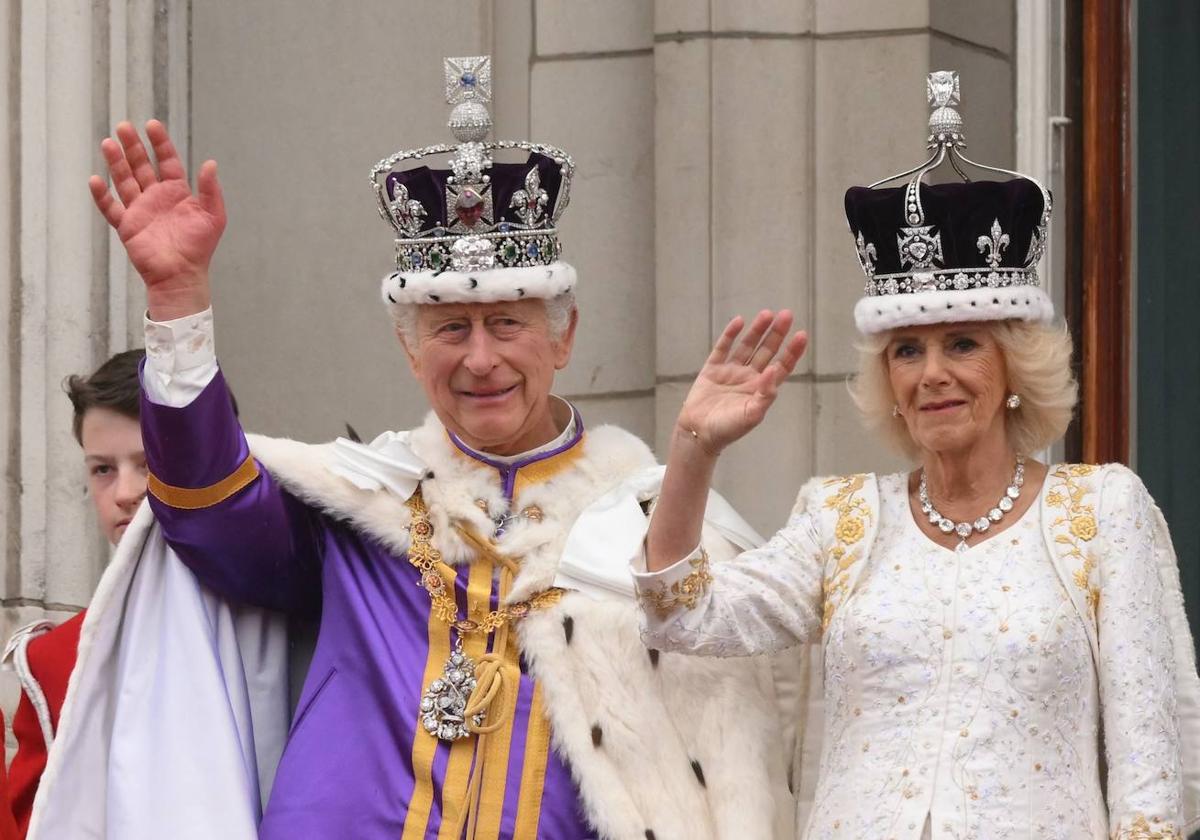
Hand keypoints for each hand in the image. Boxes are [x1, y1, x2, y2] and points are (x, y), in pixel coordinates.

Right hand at [89, 120, 224, 319]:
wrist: (182, 275)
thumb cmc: (200, 247)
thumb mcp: (213, 216)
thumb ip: (211, 190)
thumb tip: (210, 163)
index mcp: (178, 193)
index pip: (167, 161)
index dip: (160, 143)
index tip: (152, 125)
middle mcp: (157, 197)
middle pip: (142, 166)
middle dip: (133, 146)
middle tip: (123, 126)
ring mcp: (140, 210)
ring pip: (124, 181)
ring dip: (116, 162)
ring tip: (108, 143)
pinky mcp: (127, 226)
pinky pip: (111, 208)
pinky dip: (102, 195)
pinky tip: (96, 179)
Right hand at [676, 310, 807, 456]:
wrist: (698, 433)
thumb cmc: (728, 429)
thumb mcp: (752, 415)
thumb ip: (765, 394)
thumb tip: (774, 370)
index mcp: (761, 389)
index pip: (782, 366)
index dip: (792, 351)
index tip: (802, 335)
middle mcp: (748, 377)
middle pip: (767, 351)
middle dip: (777, 334)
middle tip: (787, 315)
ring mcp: (730, 372)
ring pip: (747, 346)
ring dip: (757, 330)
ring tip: (767, 314)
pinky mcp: (712, 370)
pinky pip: (722, 348)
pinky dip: (730, 335)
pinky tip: (739, 321)